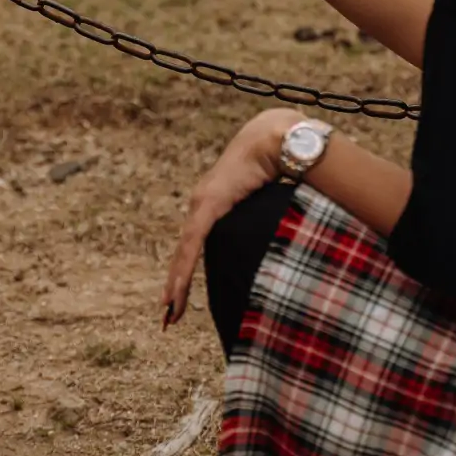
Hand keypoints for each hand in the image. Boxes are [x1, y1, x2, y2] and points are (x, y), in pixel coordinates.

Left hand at [162, 108, 295, 326]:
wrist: (277, 138)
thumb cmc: (278, 162)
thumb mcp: (271, 200)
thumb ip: (269, 218)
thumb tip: (287, 236)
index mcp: (215, 204)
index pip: (196, 245)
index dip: (187, 270)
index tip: (179, 297)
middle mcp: (202, 204)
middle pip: (184, 255)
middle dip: (176, 287)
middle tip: (168, 317)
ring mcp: (203, 205)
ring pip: (184, 255)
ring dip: (176, 285)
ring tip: (169, 311)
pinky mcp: (210, 206)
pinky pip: (193, 245)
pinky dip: (184, 270)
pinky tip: (175, 290)